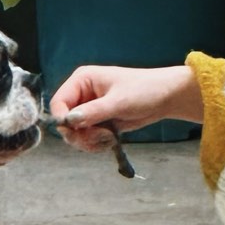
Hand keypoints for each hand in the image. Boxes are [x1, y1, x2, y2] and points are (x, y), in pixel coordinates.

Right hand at [51, 61, 201, 152]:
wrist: (165, 97)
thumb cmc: (144, 90)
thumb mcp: (118, 101)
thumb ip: (93, 111)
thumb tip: (70, 120)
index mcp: (82, 80)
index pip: (59, 101)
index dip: (62, 119)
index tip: (75, 132)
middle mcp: (82, 94)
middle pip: (64, 121)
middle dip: (79, 134)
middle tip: (98, 138)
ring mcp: (89, 109)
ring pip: (75, 133)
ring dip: (89, 141)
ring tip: (109, 138)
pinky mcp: (98, 122)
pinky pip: (87, 138)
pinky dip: (95, 143)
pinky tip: (110, 140)